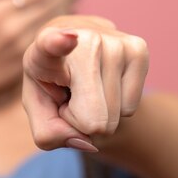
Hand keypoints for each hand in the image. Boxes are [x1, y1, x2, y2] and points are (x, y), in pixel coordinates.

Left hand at [21, 15, 148, 151]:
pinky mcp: (138, 49)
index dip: (58, 43)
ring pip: (115, 115)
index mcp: (44, 48)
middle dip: (82, 119)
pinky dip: (117, 106)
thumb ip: (49, 133)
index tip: (68, 38)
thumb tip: (88, 140)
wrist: (73, 48)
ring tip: (86, 86)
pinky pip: (130, 108)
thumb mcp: (39, 110)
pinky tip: (104, 82)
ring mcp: (115, 42)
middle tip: (72, 94)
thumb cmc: (51, 83)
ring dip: (100, 111)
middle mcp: (84, 39)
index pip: (51, 44)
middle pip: (93, 117)